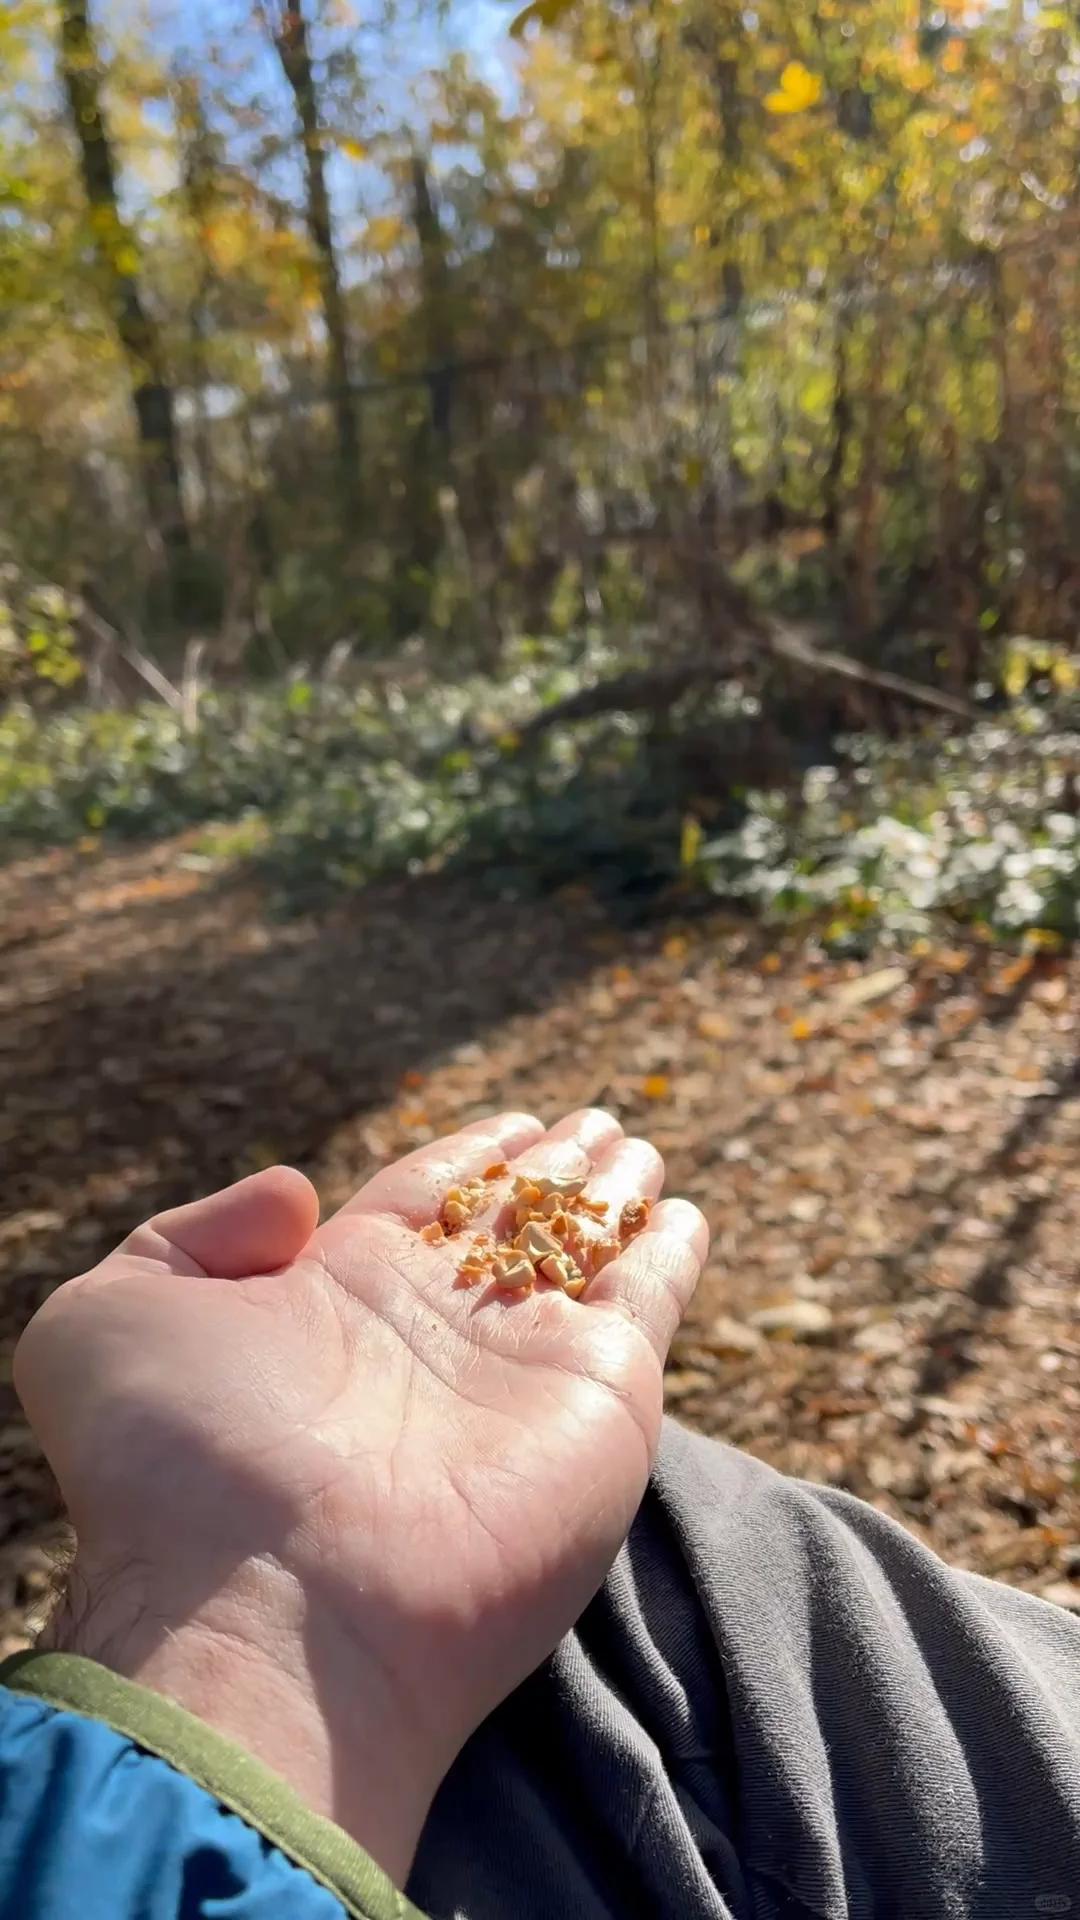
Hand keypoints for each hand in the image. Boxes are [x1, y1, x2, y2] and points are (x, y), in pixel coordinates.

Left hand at [14, 1108, 706, 1882]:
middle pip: (509, 1222)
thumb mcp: (108, 1319)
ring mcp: (524, 1365)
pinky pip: (647, 1302)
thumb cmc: (174, 1471)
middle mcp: (437, 1328)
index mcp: (337, 1294)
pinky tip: (681, 1216)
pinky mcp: (602, 1400)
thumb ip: (194, 1232)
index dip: (470, 1155)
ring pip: (580, 1252)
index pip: (422, 1199)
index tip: (516, 1121)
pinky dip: (669, 1257)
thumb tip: (300, 1197)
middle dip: (550, 1172)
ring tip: (634, 1149)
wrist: (267, 1610)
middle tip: (595, 1125)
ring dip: (612, 1200)